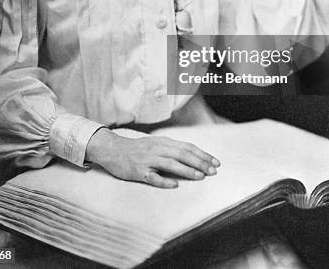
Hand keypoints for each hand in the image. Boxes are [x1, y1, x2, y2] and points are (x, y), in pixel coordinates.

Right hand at [86, 128, 219, 188]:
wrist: (113, 150)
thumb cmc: (137, 149)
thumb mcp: (156, 144)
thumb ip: (172, 149)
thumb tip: (193, 156)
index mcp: (163, 142)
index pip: (187, 147)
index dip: (202, 154)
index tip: (215, 162)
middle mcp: (158, 149)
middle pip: (182, 154)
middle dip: (199, 162)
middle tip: (213, 171)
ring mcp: (148, 160)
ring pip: (170, 164)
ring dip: (187, 170)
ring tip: (200, 176)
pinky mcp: (138, 172)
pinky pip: (153, 177)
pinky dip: (164, 181)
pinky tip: (174, 185)